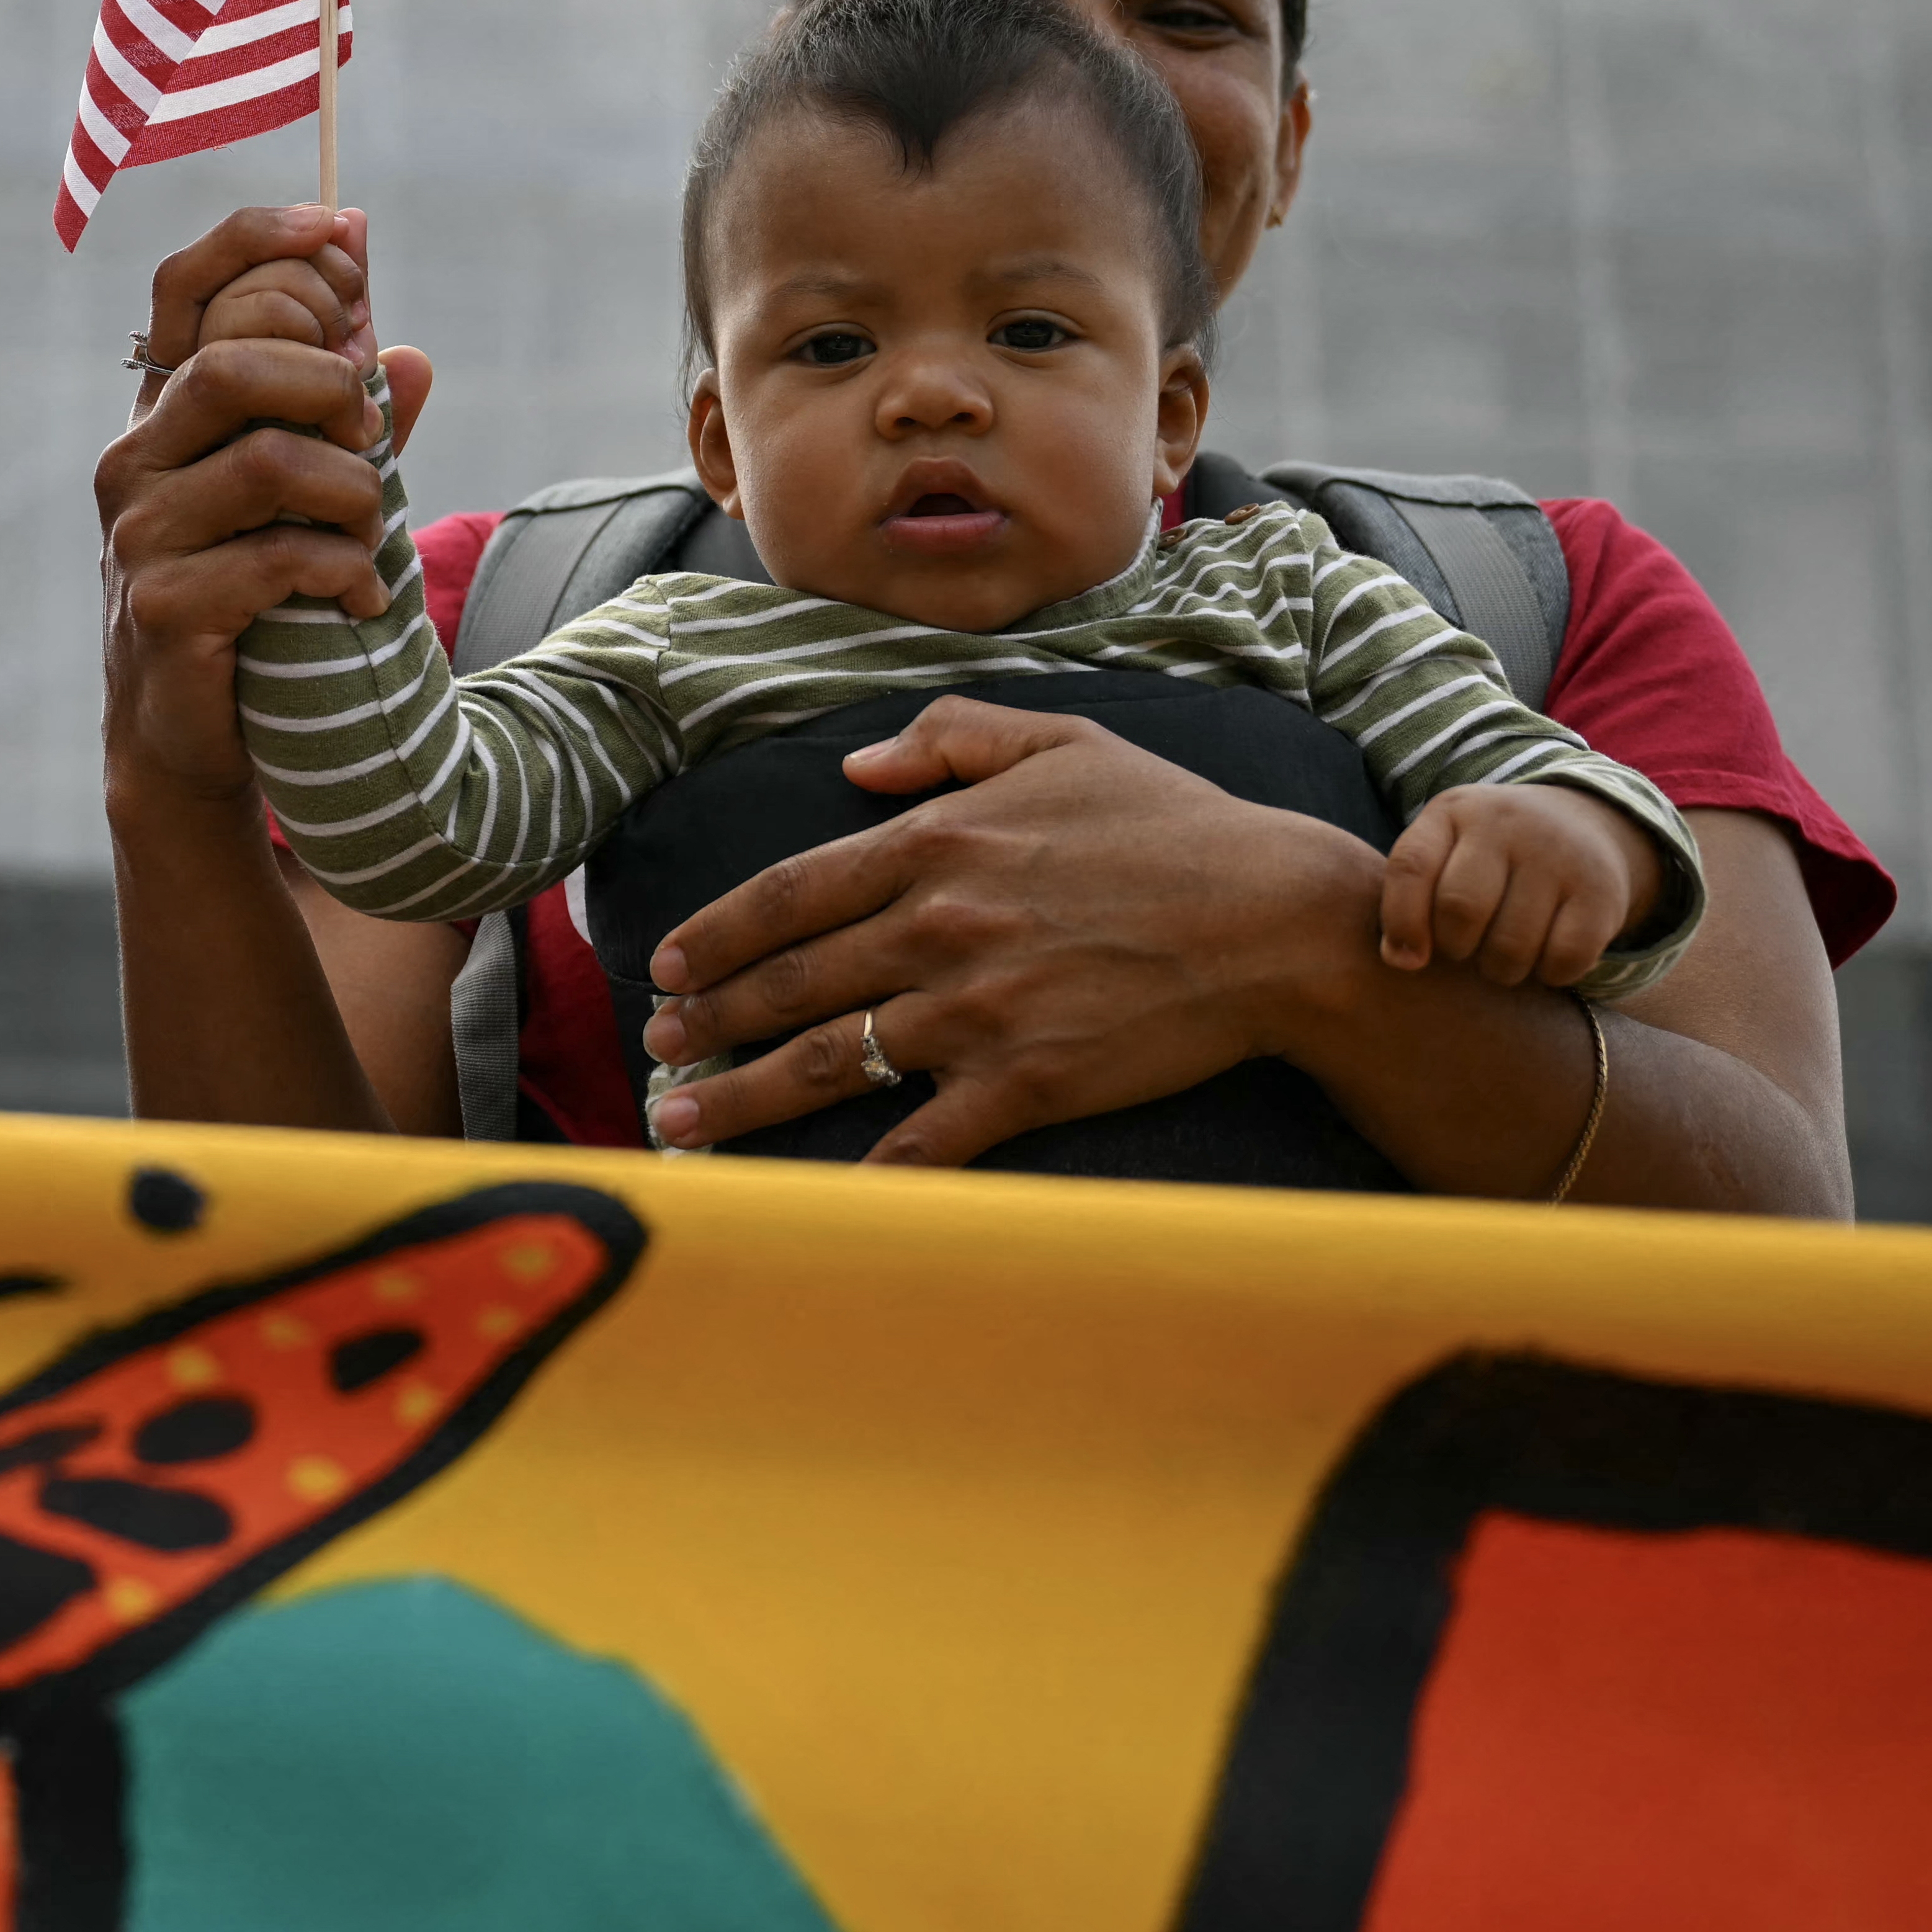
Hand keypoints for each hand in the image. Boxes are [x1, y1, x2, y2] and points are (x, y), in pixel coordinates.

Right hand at [96, 206, 432, 807]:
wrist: (193, 735)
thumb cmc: (255, 598)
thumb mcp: (305, 499)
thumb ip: (348, 430)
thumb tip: (411, 351)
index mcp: (165, 412)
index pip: (187, 286)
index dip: (263, 242)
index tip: (346, 237)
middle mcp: (136, 457)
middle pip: (232, 363)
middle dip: (331, 383)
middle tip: (373, 431)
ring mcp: (139, 532)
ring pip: (268, 460)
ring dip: (355, 489)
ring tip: (375, 531)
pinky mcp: (162, 605)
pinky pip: (277, 558)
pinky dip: (344, 571)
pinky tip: (361, 598)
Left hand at [637, 695, 1387, 1168]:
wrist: (1275, 920)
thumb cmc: (1173, 826)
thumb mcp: (1062, 742)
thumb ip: (950, 737)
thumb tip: (856, 763)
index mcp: (939, 841)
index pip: (790, 891)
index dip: (719, 933)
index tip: (670, 966)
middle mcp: (941, 926)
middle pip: (792, 985)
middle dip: (709, 1025)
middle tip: (656, 1053)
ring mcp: (980, 1010)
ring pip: (831, 1062)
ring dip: (744, 1099)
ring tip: (683, 1123)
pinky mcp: (1028, 1083)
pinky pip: (924, 1141)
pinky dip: (863, 1173)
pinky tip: (812, 1194)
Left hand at [1378, 781, 1659, 987]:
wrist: (1584, 827)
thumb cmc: (1490, 856)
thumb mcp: (1445, 851)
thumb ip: (1410, 896)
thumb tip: (1400, 960)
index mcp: (1453, 811)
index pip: (1411, 866)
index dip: (1401, 922)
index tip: (1406, 959)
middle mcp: (1506, 823)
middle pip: (1461, 911)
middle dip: (1456, 949)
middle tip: (1467, 949)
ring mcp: (1557, 854)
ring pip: (1511, 947)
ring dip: (1501, 969)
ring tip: (1503, 954)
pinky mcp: (1601, 891)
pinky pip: (1563, 960)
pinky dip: (1549, 975)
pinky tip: (1546, 957)